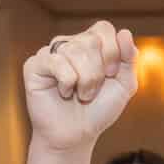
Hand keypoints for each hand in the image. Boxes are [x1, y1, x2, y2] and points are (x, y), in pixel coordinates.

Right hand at [23, 21, 137, 153]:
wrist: (76, 135)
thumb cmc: (98, 110)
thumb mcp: (124, 85)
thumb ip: (129, 59)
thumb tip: (125, 32)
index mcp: (90, 44)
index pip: (103, 28)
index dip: (112, 51)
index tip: (111, 74)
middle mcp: (69, 44)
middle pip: (91, 40)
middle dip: (98, 72)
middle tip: (93, 91)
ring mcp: (50, 53)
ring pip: (74, 50)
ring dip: (85, 80)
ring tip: (81, 95)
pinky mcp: (34, 65)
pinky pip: (55, 62)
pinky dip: (67, 82)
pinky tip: (64, 92)